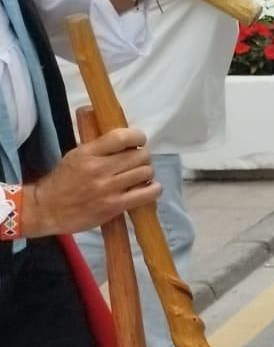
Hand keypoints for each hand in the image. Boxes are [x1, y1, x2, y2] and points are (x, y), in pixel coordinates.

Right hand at [22, 128, 157, 236]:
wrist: (46, 209)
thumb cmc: (62, 181)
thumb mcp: (75, 156)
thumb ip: (100, 147)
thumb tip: (127, 139)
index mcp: (88, 153)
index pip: (123, 137)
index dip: (138, 137)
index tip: (138, 142)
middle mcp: (99, 169)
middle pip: (140, 155)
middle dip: (143, 157)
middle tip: (136, 162)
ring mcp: (108, 188)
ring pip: (146, 172)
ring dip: (146, 173)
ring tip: (139, 177)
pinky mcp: (114, 206)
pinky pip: (147, 194)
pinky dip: (153, 189)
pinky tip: (148, 188)